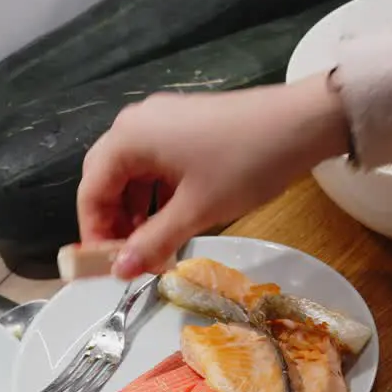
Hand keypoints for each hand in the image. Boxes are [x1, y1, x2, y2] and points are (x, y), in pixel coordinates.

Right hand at [76, 72, 349, 278]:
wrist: (300, 124)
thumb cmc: (244, 165)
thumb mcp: (196, 210)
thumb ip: (152, 242)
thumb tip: (119, 272)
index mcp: (128, 138)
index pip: (91, 191)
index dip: (94, 233)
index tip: (107, 269)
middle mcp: (136, 122)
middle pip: (107, 179)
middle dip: (114, 223)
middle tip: (130, 260)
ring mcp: (162, 120)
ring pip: (134, 173)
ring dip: (137, 211)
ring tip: (155, 247)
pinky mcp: (185, 125)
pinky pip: (156, 163)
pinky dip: (158, 194)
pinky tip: (174, 220)